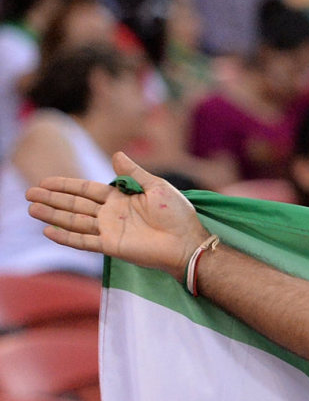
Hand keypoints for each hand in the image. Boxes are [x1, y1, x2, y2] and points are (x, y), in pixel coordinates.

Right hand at [26, 152, 209, 276]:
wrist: (187, 241)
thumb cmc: (177, 214)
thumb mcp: (157, 187)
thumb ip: (133, 173)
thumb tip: (116, 154)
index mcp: (120, 198)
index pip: (86, 189)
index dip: (66, 184)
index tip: (45, 180)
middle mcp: (111, 213)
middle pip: (75, 204)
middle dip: (53, 198)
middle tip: (29, 193)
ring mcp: (109, 230)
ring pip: (74, 221)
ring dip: (53, 215)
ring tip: (32, 208)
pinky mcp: (111, 246)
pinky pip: (84, 241)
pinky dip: (66, 236)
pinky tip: (48, 230)